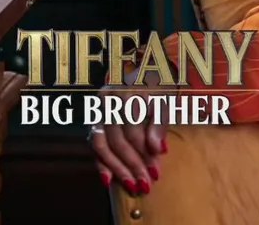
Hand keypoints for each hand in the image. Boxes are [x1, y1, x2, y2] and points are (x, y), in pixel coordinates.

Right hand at [89, 71, 172, 194]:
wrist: (144, 71)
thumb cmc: (157, 88)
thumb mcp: (165, 100)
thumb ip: (160, 124)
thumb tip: (158, 150)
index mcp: (126, 92)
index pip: (133, 129)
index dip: (144, 151)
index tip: (156, 170)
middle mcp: (107, 100)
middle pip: (117, 139)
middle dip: (132, 164)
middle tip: (145, 183)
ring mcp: (97, 111)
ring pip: (102, 145)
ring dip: (117, 168)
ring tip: (131, 185)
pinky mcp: (94, 121)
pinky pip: (93, 145)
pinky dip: (100, 164)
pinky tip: (108, 180)